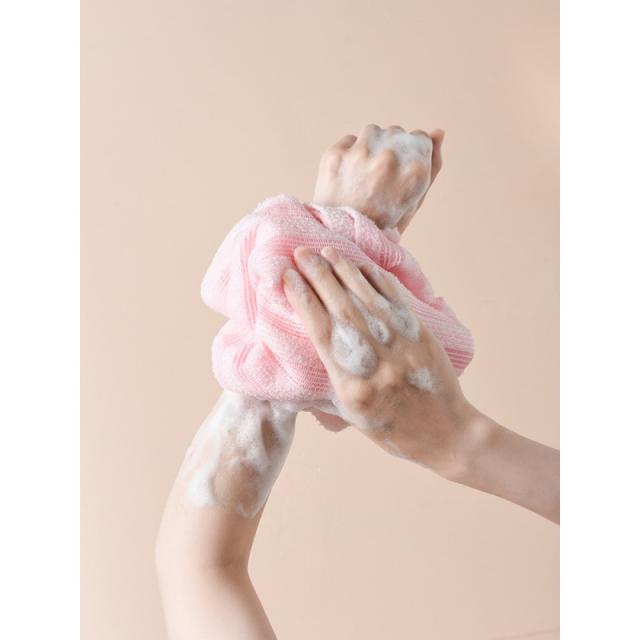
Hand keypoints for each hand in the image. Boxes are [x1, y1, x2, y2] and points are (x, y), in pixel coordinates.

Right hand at [283, 247, 559, 523]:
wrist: (445, 432)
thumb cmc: (391, 428)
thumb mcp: (350, 414)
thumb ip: (328, 380)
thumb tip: (300, 356)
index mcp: (351, 382)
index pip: (319, 330)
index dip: (301, 298)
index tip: (287, 276)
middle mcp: (374, 357)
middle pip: (339, 305)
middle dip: (317, 274)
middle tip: (301, 252)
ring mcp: (399, 341)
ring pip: (365, 295)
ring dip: (343, 269)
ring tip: (325, 250)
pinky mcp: (418, 332)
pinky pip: (393, 297)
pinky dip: (375, 277)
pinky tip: (360, 264)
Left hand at [312, 124, 443, 231]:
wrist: (341, 237)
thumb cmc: (383, 223)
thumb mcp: (415, 200)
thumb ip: (432, 166)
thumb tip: (438, 131)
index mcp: (415, 170)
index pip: (421, 138)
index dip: (412, 154)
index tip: (401, 170)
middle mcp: (389, 157)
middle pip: (396, 132)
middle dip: (392, 149)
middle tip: (380, 178)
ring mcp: (359, 153)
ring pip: (373, 132)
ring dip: (371, 146)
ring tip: (365, 174)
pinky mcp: (335, 154)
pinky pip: (349, 140)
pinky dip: (350, 153)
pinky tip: (349, 175)